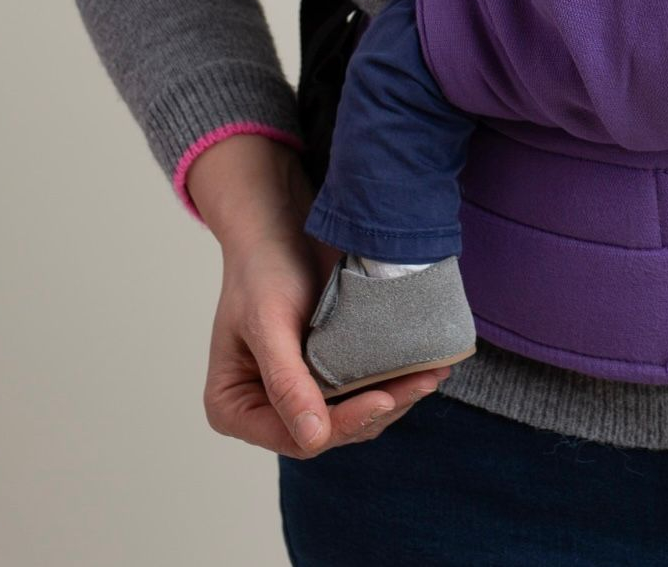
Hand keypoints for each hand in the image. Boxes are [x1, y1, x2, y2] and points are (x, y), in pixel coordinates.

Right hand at [188, 134, 451, 457]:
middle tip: (423, 382)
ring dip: (397, 397)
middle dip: (381, 409)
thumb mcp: (268, 323)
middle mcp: (269, 408)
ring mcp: (305, 392)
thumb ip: (286, 382)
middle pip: (332, 430)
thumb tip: (313, 440)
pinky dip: (396, 379)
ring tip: (432, 373)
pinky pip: (367, 388)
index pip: (295, 437)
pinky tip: (427, 365)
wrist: (281, 227)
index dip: (343, 425)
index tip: (384, 400)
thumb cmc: (262, 269)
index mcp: (235, 406)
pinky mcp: (333, 372)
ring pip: (357, 415)